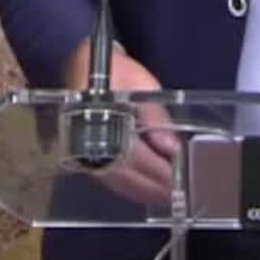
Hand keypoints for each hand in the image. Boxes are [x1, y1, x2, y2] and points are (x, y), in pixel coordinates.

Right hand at [60, 39, 177, 206]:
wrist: (80, 62)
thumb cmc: (114, 71)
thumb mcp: (140, 83)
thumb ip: (155, 115)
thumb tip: (171, 147)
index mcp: (104, 124)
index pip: (136, 157)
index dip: (159, 172)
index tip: (179, 182)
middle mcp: (91, 143)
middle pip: (126, 176)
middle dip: (154, 188)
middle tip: (177, 195)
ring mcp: (86, 152)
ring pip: (116, 182)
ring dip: (142, 192)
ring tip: (166, 197)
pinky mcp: (85, 155)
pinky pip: (108, 179)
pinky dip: (129, 187)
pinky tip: (144, 190)